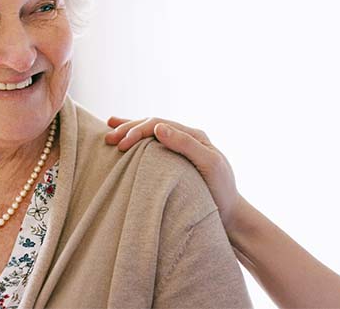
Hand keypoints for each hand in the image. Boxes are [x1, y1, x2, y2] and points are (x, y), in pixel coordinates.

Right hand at [105, 116, 240, 226]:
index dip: (137, 130)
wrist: (230, 215)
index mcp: (193, 135)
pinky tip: (124, 140)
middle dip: (128, 129)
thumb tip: (158, 127)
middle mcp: (186, 138)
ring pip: (149, 134)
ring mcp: (180, 150)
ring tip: (108, 132)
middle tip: (109, 139)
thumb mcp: (209, 165)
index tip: (121, 144)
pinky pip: (152, 147)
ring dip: (129, 131)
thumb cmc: (221, 191)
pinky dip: (137, 141)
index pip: (158, 124)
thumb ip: (186, 144)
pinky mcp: (174, 163)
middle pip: (151, 126)